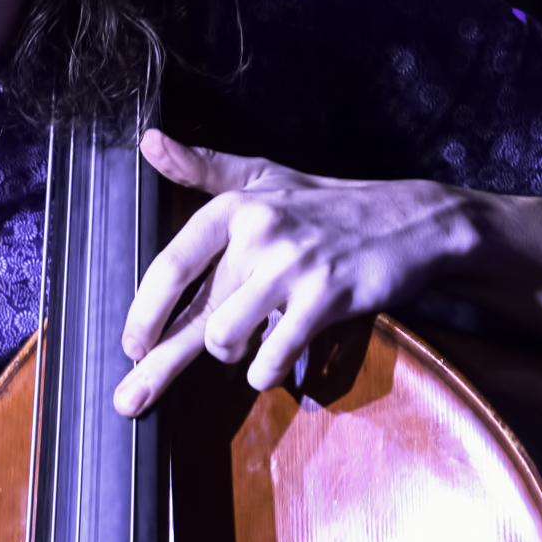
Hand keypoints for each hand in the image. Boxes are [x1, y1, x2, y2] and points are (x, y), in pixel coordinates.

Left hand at [114, 129, 482, 413]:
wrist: (412, 220)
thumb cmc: (326, 205)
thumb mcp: (263, 176)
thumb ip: (203, 167)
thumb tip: (148, 140)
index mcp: (235, 207)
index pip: (172, 264)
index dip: (144, 311)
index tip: (130, 345)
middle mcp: (259, 233)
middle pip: (195, 315)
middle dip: (160, 365)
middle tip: (130, 400)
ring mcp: (293, 266)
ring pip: (227, 337)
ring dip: (231, 357)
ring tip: (246, 349)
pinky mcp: (326, 297)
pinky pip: (273, 355)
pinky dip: (266, 370)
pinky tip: (273, 363)